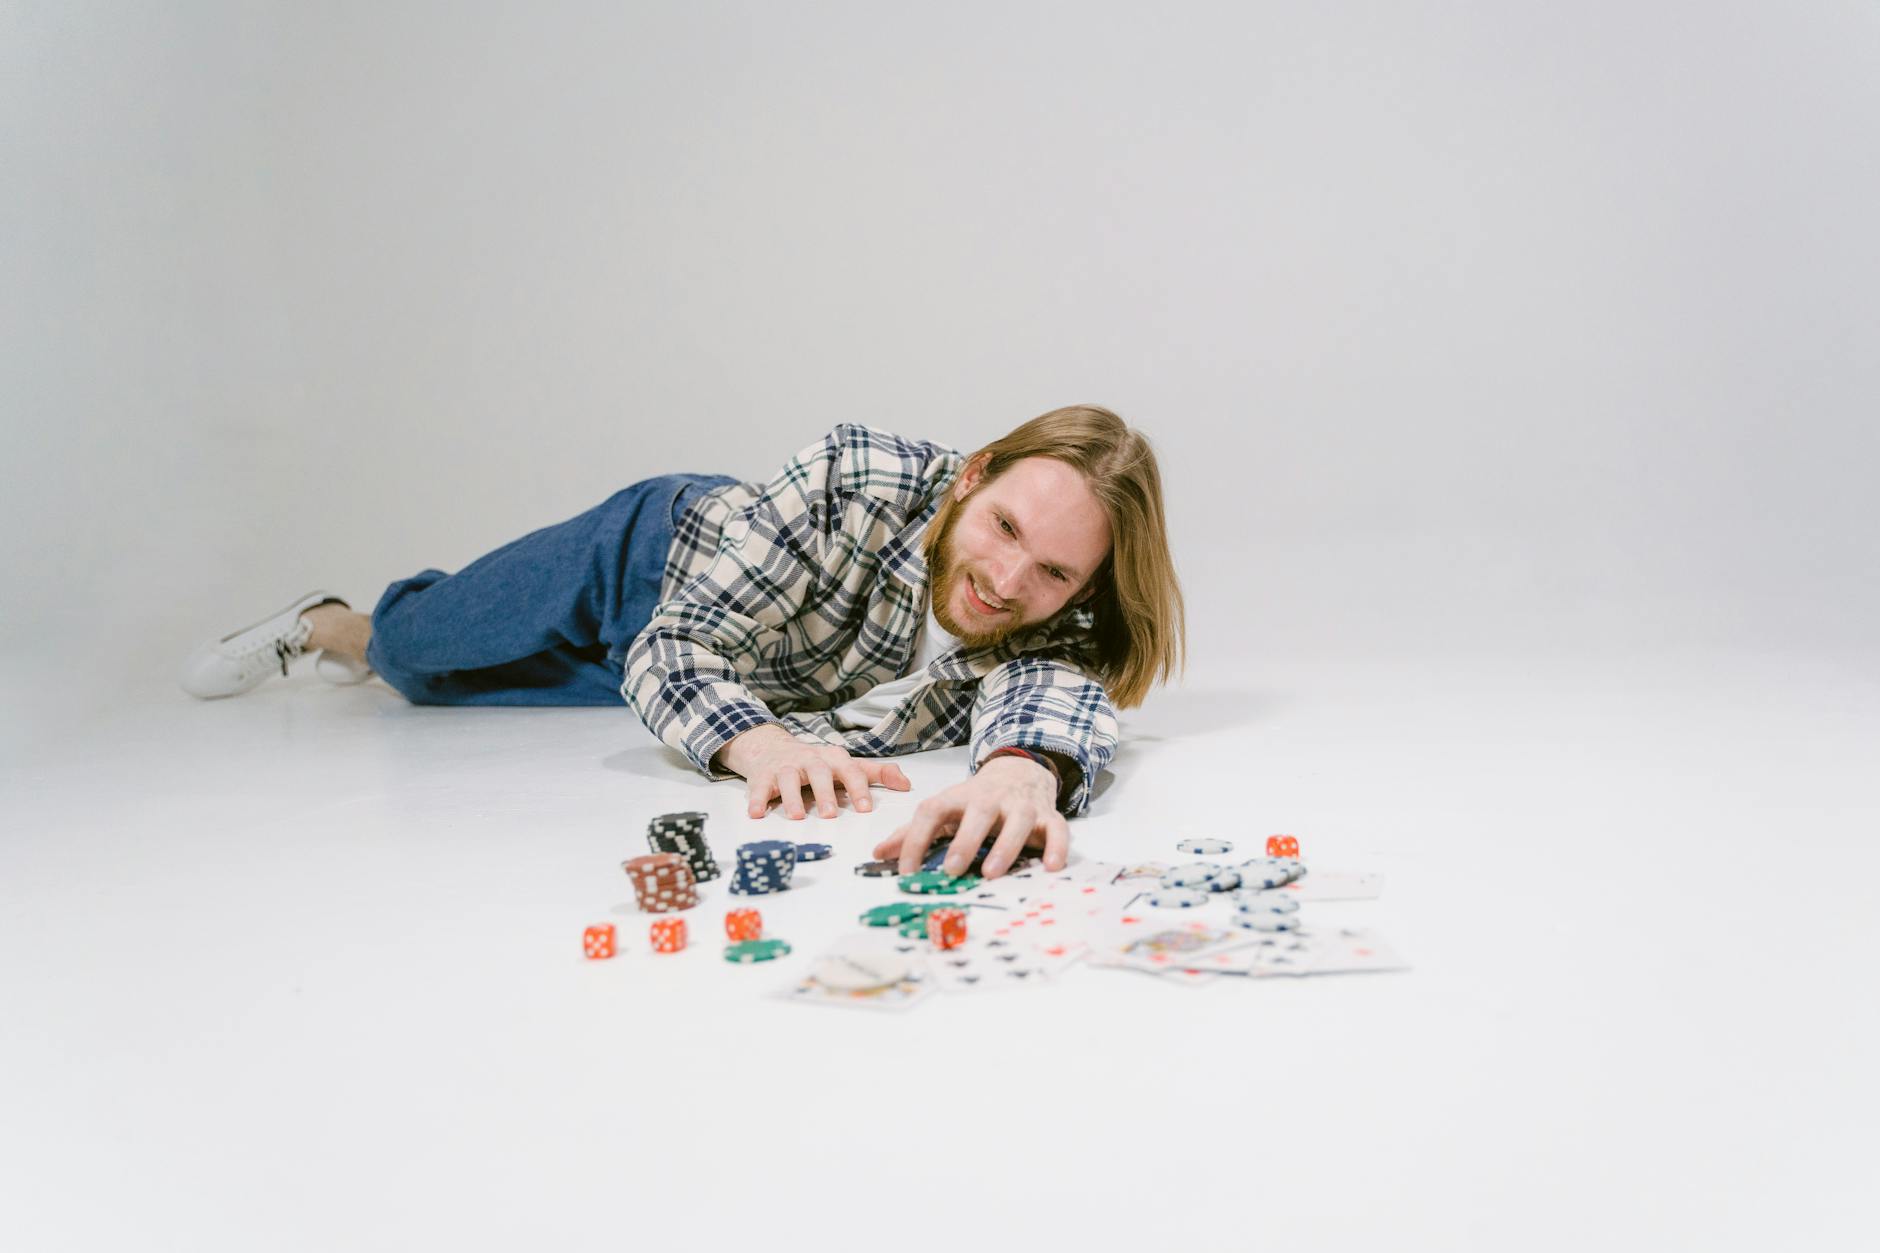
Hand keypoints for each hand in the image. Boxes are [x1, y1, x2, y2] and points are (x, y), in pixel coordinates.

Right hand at [722, 725, 911, 819]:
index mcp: (834, 758)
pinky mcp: (762, 776)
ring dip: (791, 798)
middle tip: (830, 815)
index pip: (850, 771)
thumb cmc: (817, 763)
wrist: (772, 747)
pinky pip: (759, 787)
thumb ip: (877, 774)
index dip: (858, 789)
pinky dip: (756, 799)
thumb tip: (908, 785)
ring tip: (797, 817)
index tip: (865, 809)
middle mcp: (810, 760)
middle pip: (818, 772)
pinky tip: (757, 814)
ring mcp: (785, 767)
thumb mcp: (846, 765)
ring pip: (788, 779)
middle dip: (824, 793)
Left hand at [872, 756, 1068, 878]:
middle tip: (952, 869)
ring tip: (992, 873)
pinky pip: (1058, 830)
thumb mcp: (945, 809)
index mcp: (959, 797)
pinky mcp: (1049, 815)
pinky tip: (1052, 867)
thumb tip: (878, 853)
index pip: (932, 811)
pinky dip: (1057, 847)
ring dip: (1006, 847)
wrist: (1020, 770)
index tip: (906, 871)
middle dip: (965, 841)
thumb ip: (913, 832)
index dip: (915, 839)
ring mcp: (1022, 806)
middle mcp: (990, 798)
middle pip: (978, 813)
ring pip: (1018, 822)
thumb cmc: (977, 799)